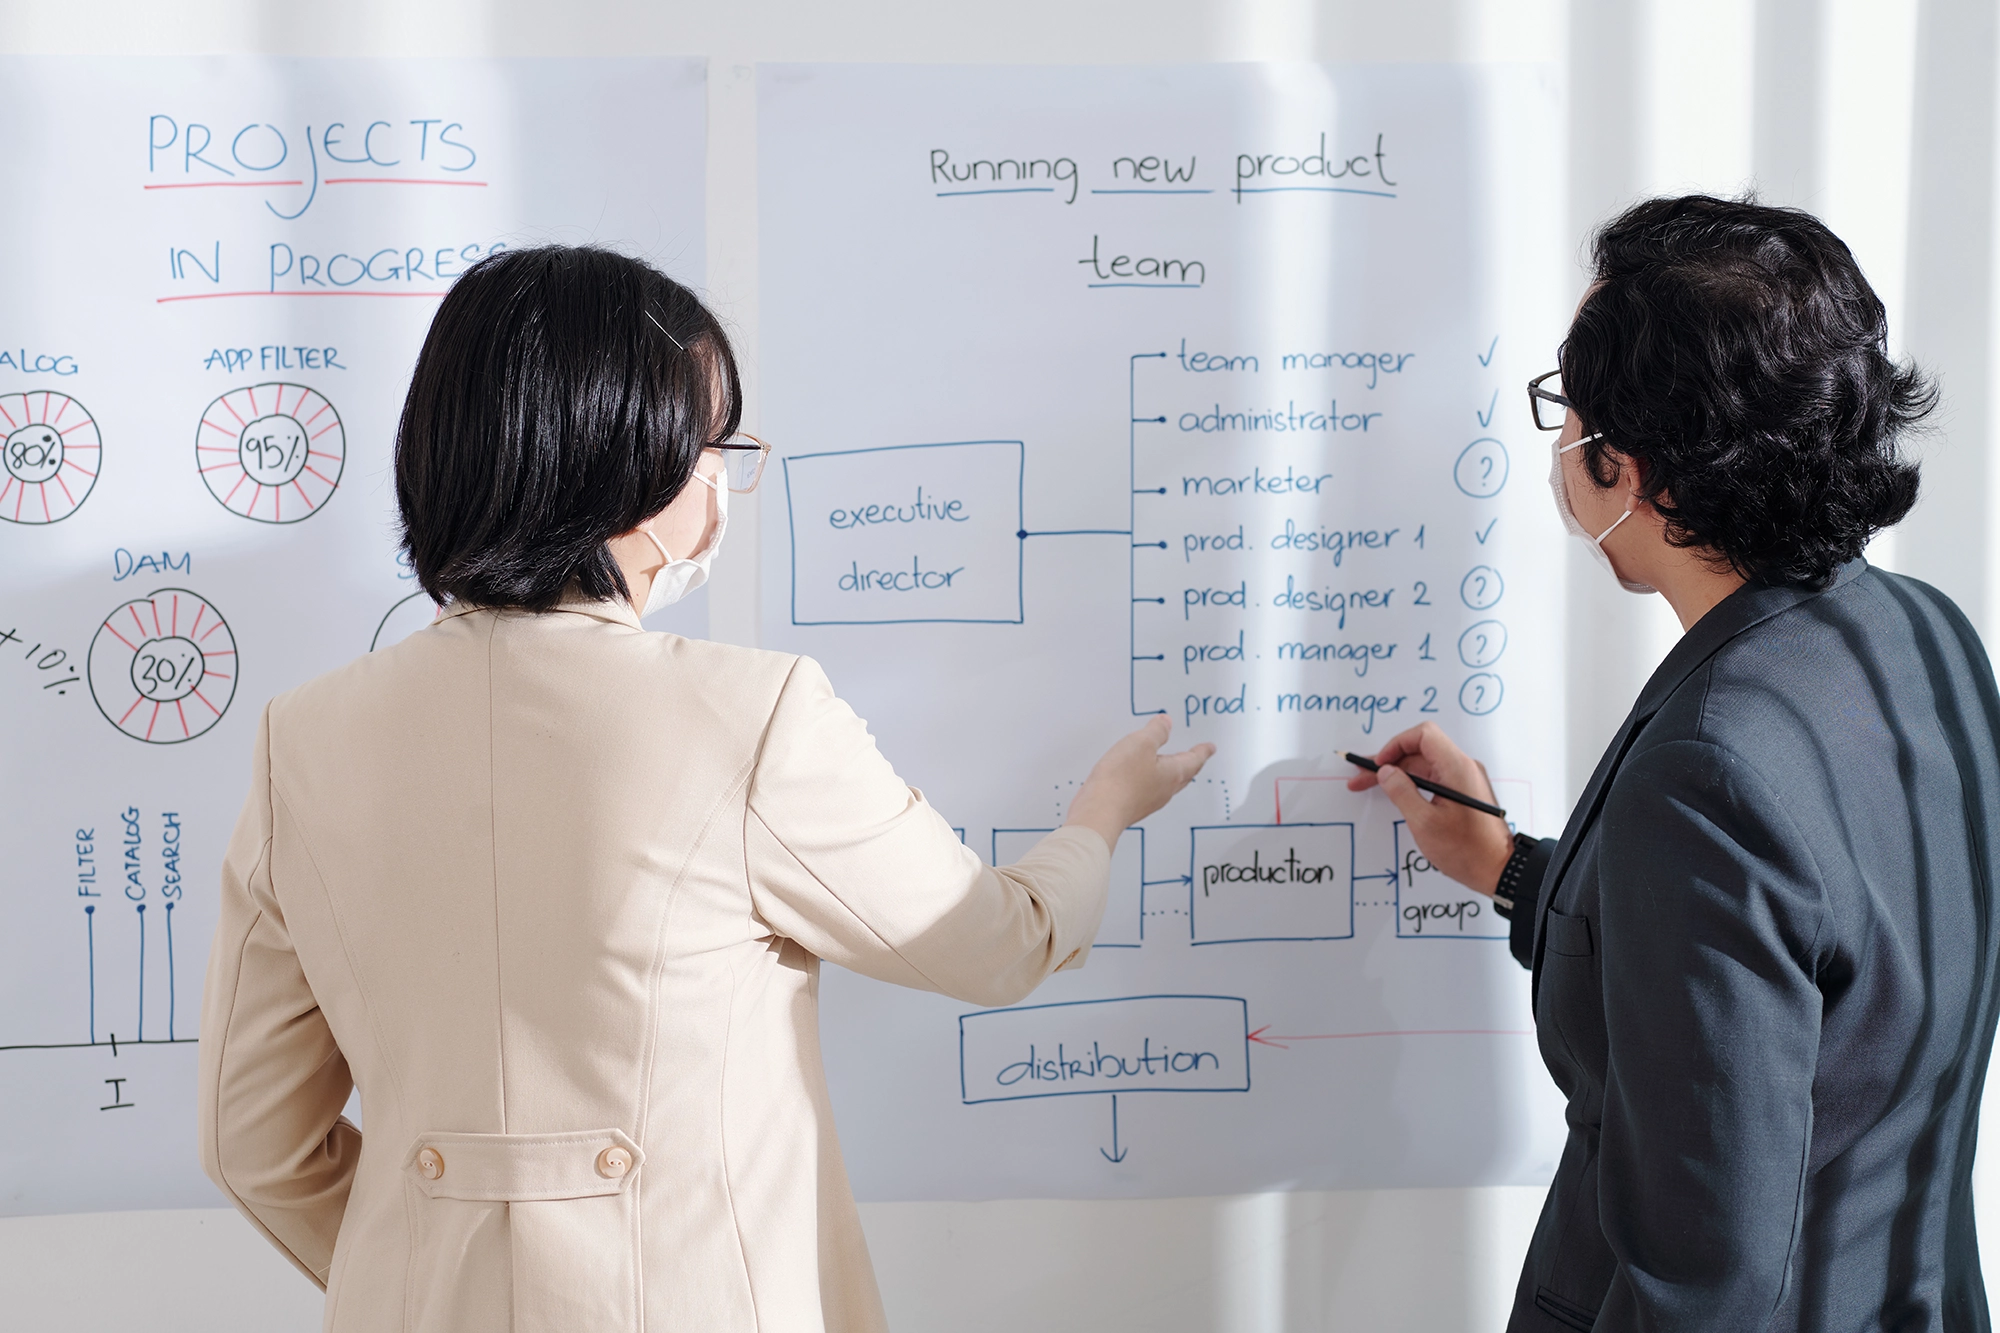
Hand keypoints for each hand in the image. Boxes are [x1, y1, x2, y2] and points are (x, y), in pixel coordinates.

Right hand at [1065, 715, 1215, 851]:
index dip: (1203, 751)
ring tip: (1171, 765)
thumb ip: (1156, 731)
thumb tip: (1166, 723)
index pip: (1194, 760)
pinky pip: (1149, 791)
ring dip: (1173, 773)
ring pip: (1167, 785)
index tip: (1210, 748)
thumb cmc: (1121, 779)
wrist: (1099, 811)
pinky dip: (1152, 781)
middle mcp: (1164, 790)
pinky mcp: (1132, 806)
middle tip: (1196, 757)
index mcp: (1172, 773)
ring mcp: (1148, 801)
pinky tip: (1142, 778)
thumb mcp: (1141, 743)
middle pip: (1184, 775)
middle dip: (1191, 764)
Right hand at [1345, 721, 1513, 895]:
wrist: (1500, 870)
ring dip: (1398, 773)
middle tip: (1361, 777)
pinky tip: (1395, 794)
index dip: (1395, 745)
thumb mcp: (1424, 822)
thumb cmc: (1466, 850)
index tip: (1378, 764)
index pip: (1423, 735)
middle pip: (1420, 750)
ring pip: (1424, 765)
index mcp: (1456, 768)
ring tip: (1370, 785)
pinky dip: (1412, 783)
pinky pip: (1434, 778)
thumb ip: (1401, 792)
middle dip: (1389, 761)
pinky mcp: (1463, 792)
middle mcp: (1463, 768)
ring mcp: (1464, 780)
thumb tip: (1386, 772)